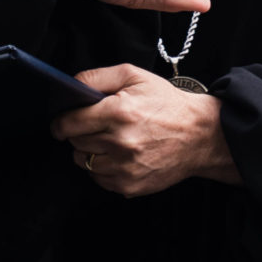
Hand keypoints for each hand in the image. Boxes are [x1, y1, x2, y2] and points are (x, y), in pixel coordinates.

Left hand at [51, 64, 237, 196]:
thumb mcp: (134, 76)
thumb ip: (97, 77)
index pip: (70, 122)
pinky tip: (118, 156)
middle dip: (78, 133)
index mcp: (119, 112)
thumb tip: (71, 85)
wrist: (200, 135)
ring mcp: (125, 167)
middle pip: (75, 142)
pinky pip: (99, 179)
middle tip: (95, 127)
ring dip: (89, 151)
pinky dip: (102, 168)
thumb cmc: (166, 104)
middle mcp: (120, 142)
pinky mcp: (130, 185)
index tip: (60, 123)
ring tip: (108, 141)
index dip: (61, 122)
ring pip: (84, 162)